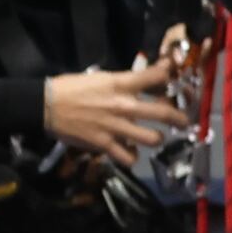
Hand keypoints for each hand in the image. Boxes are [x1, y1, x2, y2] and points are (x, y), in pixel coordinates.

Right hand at [43, 61, 180, 168]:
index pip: (155, 76)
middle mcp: (123, 105)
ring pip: (152, 139)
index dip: (169, 75)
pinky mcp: (105, 144)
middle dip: (179, 118)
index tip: (173, 76)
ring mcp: (116, 126)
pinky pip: (128, 157)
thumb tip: (136, 87)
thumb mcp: (100, 78)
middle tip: (184, 121)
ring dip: (157, 139)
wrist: (47, 104)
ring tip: (156, 138)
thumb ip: (121, 83)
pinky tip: (130, 152)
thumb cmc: (71, 87)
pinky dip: (132, 156)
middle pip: (163, 112)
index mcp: (121, 84)